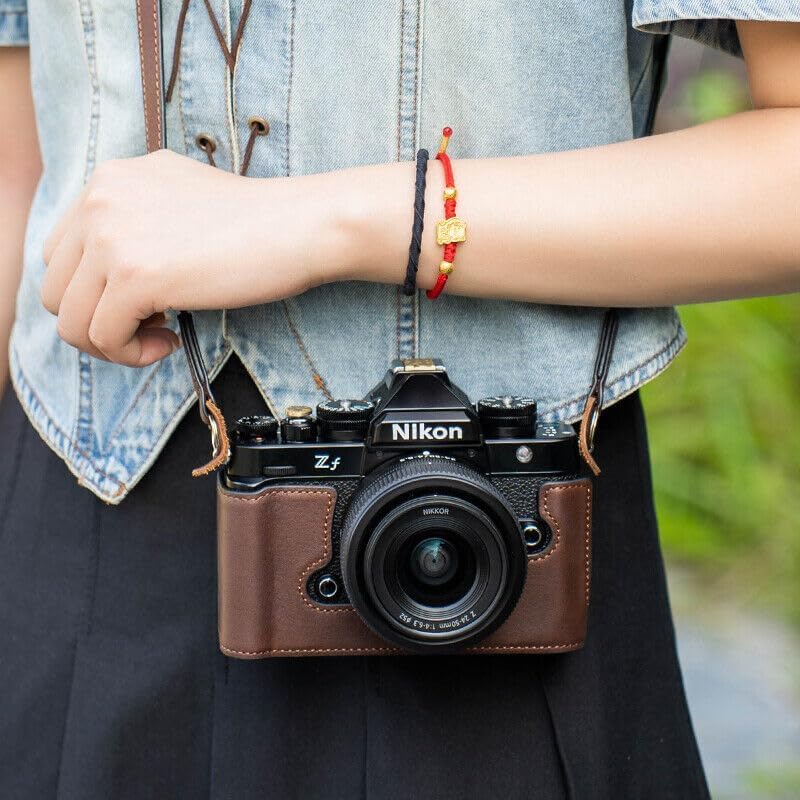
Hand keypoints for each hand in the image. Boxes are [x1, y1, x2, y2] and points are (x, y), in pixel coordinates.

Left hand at [41, 150, 334, 366]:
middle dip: (97, 322)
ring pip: (70, 321)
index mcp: (108, 179)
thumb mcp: (180, 199)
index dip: (95, 293)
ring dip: (112, 344)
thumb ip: (137, 220)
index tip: (144, 304)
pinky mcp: (133, 275)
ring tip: (160, 339)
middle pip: (56, 289)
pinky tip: (170, 342)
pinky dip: (132, 354)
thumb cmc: (256, 222)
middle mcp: (99, 200)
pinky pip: (103, 337)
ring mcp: (112, 236)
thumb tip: (112, 273)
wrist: (298, 226)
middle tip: (150, 327)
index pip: (61, 255)